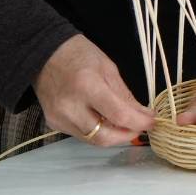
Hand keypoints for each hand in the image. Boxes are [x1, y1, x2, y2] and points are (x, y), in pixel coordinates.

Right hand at [32, 35, 154, 146]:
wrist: (43, 55)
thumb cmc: (79, 55)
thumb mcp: (109, 68)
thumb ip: (125, 95)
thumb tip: (143, 115)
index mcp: (88, 86)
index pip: (119, 116)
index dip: (139, 123)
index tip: (152, 121)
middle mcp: (71, 107)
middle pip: (104, 137)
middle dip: (127, 135)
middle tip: (139, 127)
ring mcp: (59, 118)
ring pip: (93, 140)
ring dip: (114, 135)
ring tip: (124, 123)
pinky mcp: (53, 124)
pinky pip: (82, 135)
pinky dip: (98, 131)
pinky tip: (104, 119)